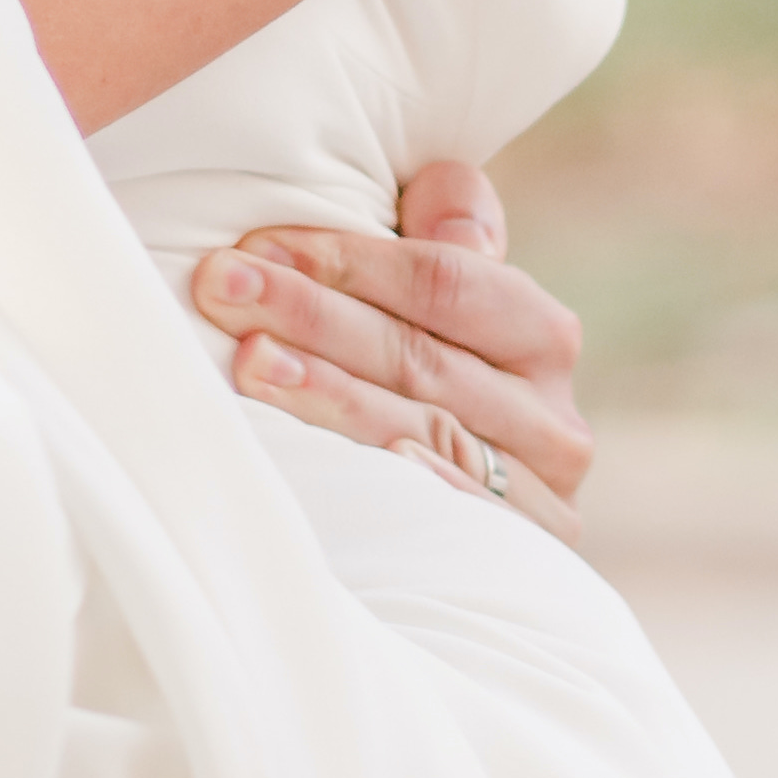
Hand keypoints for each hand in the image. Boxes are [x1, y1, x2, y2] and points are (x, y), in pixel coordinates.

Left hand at [189, 160, 590, 545]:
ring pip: (421, 431)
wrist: (465, 497)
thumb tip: (454, 217)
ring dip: (328, 394)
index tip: (256, 245)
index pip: (443, 281)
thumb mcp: (439, 283)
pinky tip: (346, 464)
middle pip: (421, 356)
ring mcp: (540, 495)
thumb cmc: (422, 360)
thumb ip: (449, 223)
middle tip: (223, 288)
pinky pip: (458, 519)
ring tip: (249, 362)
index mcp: (541, 333)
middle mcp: (554, 417)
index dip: (346, 259)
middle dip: (311, 315)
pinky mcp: (516, 560)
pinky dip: (408, 487)